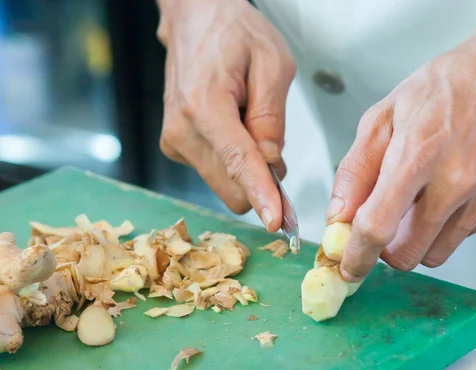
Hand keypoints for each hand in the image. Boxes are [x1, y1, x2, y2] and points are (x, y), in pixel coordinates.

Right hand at [156, 0, 295, 230]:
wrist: (195, 18)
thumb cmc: (233, 32)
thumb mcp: (272, 64)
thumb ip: (271, 118)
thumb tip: (272, 164)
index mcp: (204, 105)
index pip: (237, 162)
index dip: (261, 194)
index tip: (277, 220)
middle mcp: (181, 129)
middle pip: (231, 187)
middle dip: (260, 181)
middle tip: (276, 149)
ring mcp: (174, 141)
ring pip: (225, 184)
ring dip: (248, 169)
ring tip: (250, 123)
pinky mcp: (176, 147)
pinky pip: (216, 172)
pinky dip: (234, 161)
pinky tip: (235, 127)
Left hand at [327, 10, 475, 280]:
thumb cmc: (444, 88)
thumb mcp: (384, 116)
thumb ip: (355, 170)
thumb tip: (339, 216)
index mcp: (417, 154)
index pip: (378, 226)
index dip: (357, 256)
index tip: (348, 268)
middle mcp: (457, 180)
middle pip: (409, 254)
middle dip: (388, 251)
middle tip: (384, 228)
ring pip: (437, 253)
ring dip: (419, 239)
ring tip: (422, 199)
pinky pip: (465, 235)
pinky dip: (449, 224)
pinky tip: (452, 189)